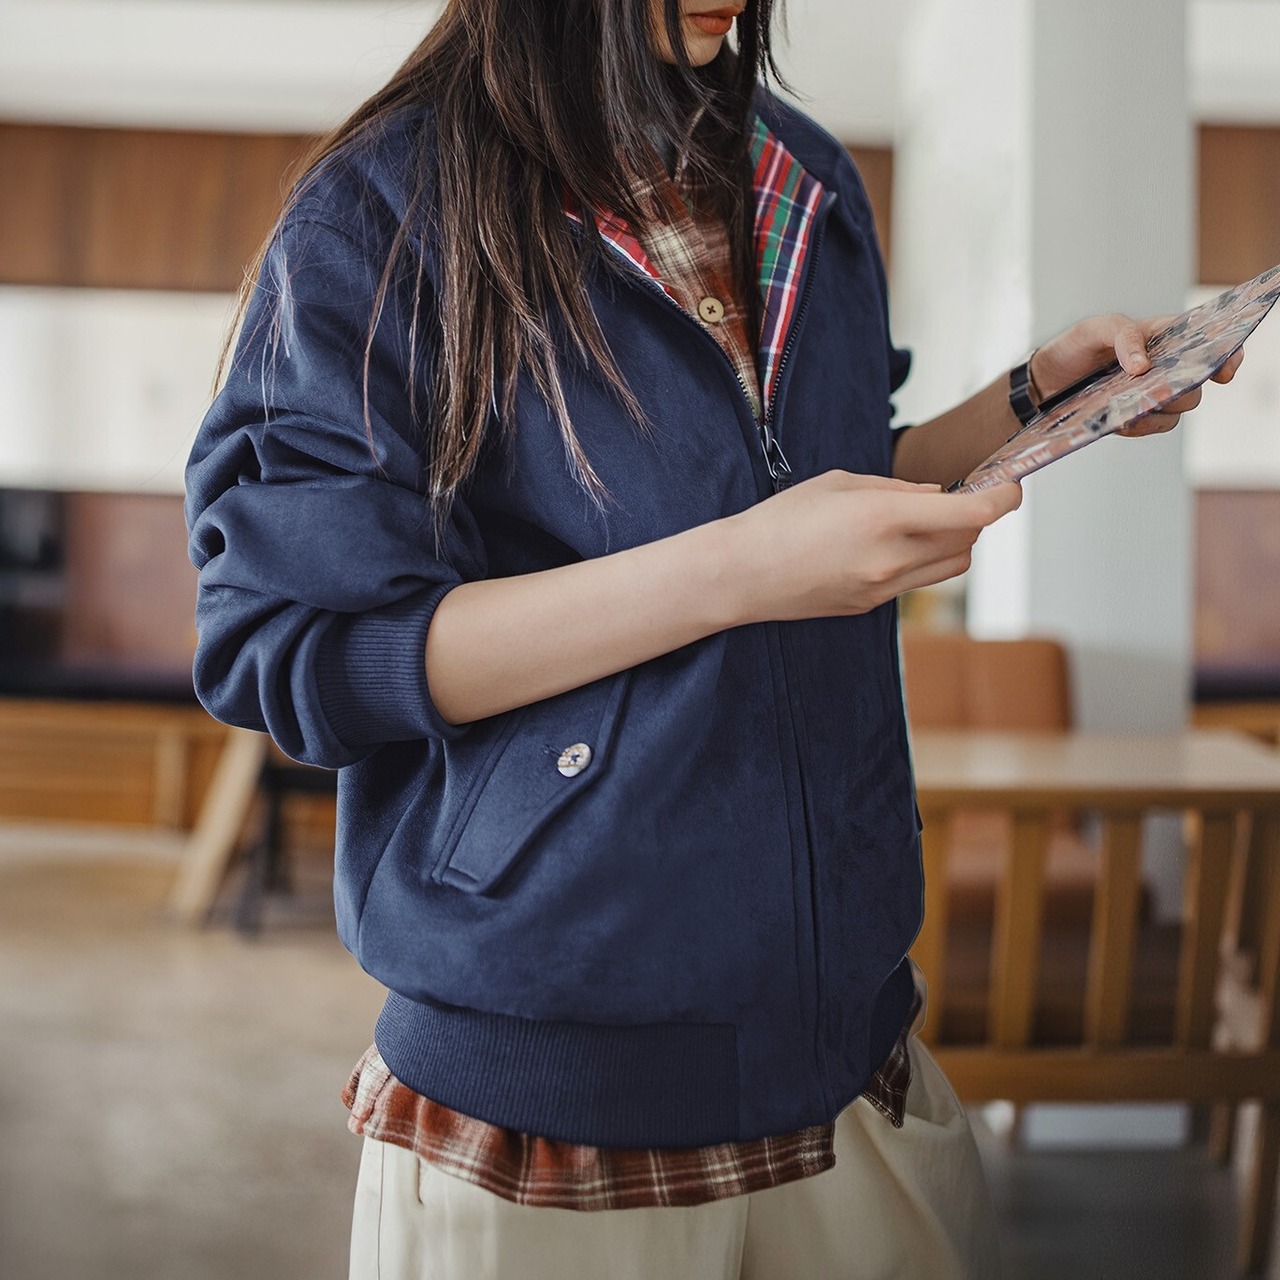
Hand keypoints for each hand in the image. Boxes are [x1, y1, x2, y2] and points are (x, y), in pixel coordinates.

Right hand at [730, 471, 1021, 622]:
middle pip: (969, 541)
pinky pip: (916, 581)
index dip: (1003, 499)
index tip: (1011, 487)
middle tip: (964, 496)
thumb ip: (896, 488)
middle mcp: (892, 558)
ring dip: (954, 542)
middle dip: (975, 517)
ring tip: (928, 522)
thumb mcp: (839, 484)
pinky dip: (919, 560)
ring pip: (951, 566)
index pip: (972, 513)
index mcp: (885, 517)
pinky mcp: (871, 606)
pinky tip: (888, 545)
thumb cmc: (780, 520)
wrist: (741, 574)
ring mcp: (884, 588)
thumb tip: (936, 495)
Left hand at [1029, 312, 1245, 438]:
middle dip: (1183, 388)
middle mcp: (1164, 367)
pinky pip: (1156, 426)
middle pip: (1195, 383)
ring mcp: (1151, 394)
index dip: (1225, 355)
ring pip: (1179, 408)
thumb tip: (1144, 366)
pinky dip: (1145, 426)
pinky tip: (1125, 422)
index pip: (1207, 343)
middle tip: (1161, 389)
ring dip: (1163, 410)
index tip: (1223, 371)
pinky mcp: (1136, 417)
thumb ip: (1123, 336)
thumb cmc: (1074, 347)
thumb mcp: (1094, 329)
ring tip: (1135, 407)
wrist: (1045, 380)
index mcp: (1162, 337)